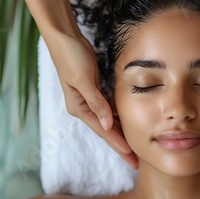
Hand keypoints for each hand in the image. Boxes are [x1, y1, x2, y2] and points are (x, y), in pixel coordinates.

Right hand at [48, 33, 137, 167]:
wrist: (63, 36)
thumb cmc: (71, 56)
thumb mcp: (84, 79)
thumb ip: (96, 102)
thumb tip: (107, 125)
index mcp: (78, 107)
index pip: (102, 131)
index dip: (118, 144)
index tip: (131, 157)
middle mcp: (82, 106)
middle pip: (105, 130)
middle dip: (120, 145)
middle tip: (136, 162)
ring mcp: (88, 98)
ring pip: (108, 120)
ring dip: (120, 132)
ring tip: (135, 147)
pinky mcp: (93, 89)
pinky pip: (107, 107)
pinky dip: (118, 116)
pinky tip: (128, 122)